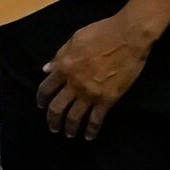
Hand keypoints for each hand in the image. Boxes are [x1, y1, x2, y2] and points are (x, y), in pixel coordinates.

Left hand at [36, 11, 156, 141]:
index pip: (46, 88)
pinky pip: (96, 119)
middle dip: (52, 120)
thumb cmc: (102, 32)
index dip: (41, 99)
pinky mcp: (107, 99)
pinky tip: (89, 136)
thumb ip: (59, 56)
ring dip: (69, 128)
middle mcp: (74, 84)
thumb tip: (46, 70)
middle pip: (56, 108)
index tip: (41, 106)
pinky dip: (91, 130)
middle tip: (53, 127)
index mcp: (64, 67)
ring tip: (68, 134)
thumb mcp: (75, 39)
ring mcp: (90, 93)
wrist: (128, 36)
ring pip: (74, 117)